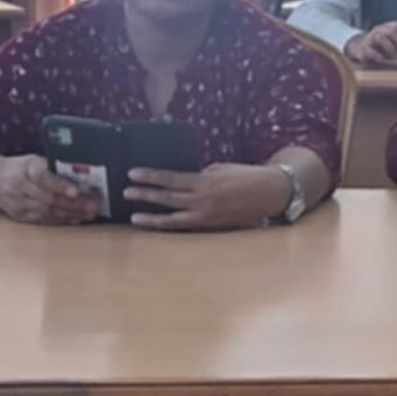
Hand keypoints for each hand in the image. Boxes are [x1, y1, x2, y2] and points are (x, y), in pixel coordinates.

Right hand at [0, 154, 101, 225]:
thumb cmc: (20, 168)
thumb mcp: (33, 160)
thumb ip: (52, 167)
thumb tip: (81, 174)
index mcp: (26, 167)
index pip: (43, 176)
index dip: (60, 185)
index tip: (76, 191)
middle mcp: (20, 186)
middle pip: (49, 198)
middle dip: (74, 204)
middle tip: (94, 205)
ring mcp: (19, 203)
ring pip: (48, 211)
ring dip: (72, 214)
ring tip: (90, 213)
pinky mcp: (20, 216)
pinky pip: (44, 220)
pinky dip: (62, 220)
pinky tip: (76, 219)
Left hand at [123, 164, 289, 231]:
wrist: (270, 193)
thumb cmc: (246, 176)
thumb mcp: (220, 169)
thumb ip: (200, 175)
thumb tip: (182, 181)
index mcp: (206, 182)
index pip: (172, 178)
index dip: (151, 176)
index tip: (133, 174)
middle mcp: (204, 201)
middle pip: (168, 199)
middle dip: (145, 196)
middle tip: (126, 193)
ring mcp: (207, 217)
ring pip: (173, 219)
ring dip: (152, 218)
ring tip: (135, 217)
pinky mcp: (212, 227)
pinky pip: (186, 227)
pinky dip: (170, 226)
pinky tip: (158, 226)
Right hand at [347, 22, 396, 63]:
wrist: (361, 47)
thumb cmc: (384, 46)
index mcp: (390, 26)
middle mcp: (380, 29)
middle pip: (392, 31)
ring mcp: (370, 38)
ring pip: (380, 38)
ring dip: (391, 49)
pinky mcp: (362, 48)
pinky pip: (368, 49)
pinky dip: (376, 55)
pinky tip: (383, 60)